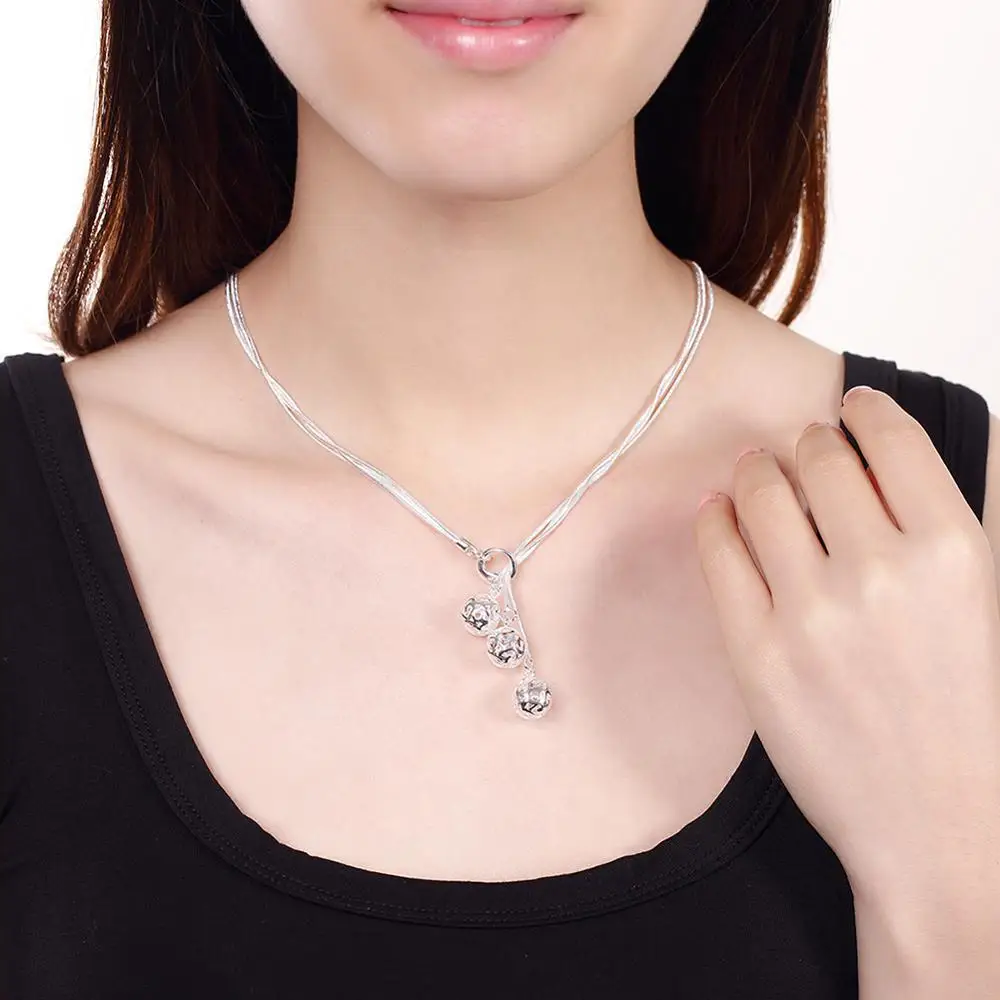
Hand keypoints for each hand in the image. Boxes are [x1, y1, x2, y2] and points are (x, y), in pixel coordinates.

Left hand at [693, 385, 999, 910]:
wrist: (940, 828)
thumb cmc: (972, 718)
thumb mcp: (987, 603)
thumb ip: (941, 527)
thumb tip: (883, 459)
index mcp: (956, 552)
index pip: (892, 439)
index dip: (863, 412)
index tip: (848, 408)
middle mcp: (882, 572)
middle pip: (817, 458)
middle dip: (806, 443)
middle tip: (799, 449)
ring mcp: (811, 614)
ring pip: (761, 494)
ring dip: (755, 471)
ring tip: (756, 474)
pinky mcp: (757, 652)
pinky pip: (718, 552)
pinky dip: (715, 519)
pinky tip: (719, 512)